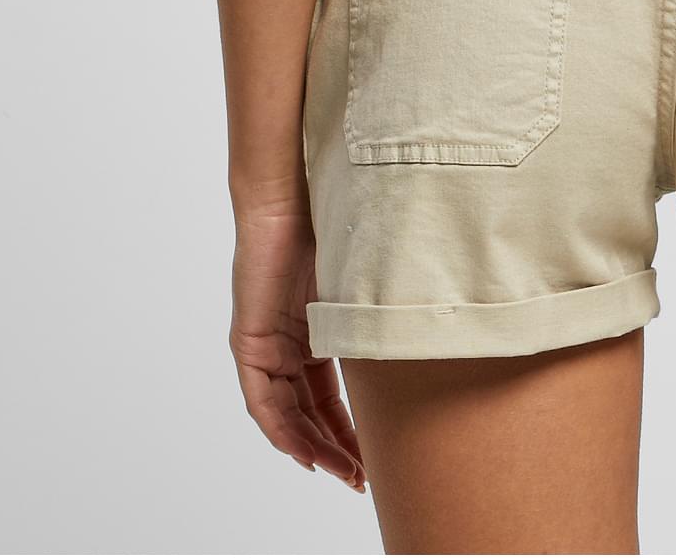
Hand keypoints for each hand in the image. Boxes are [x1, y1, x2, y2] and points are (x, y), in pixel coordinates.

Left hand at [230, 205, 365, 491]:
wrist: (290, 199)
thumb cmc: (330, 226)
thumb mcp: (360, 282)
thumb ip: (376, 312)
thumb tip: (426, 326)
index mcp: (310, 335)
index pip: (326, 398)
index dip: (348, 429)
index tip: (371, 456)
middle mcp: (284, 347)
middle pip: (307, 414)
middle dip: (336, 448)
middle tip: (361, 477)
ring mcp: (264, 346)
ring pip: (285, 416)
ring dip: (313, 448)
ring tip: (342, 472)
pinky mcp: (249, 342)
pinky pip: (262, 402)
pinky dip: (282, 430)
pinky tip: (304, 451)